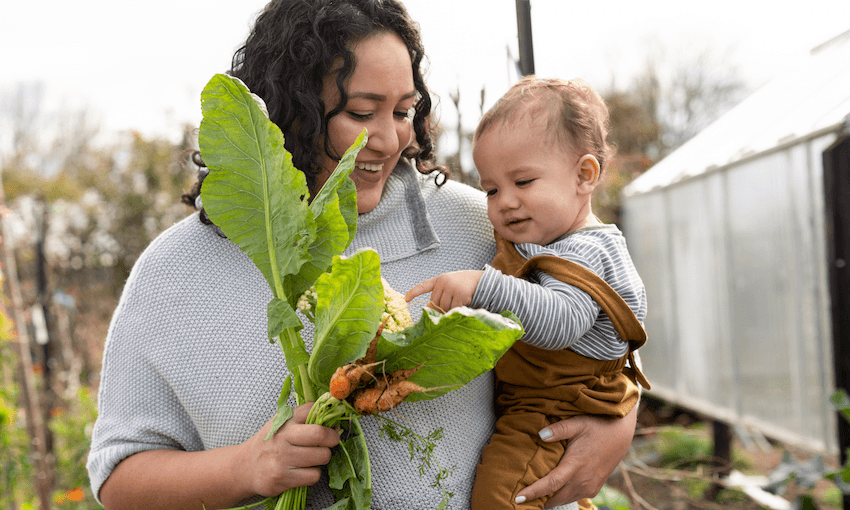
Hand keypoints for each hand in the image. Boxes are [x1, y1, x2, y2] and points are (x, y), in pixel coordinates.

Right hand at [237, 402, 340, 497]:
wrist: (245, 467)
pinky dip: (313, 474)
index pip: (313, 409)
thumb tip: (334, 420)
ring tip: (312, 458)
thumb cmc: (270, 443)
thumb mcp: (282, 422)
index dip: (328, 419)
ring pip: (322, 457)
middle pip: (321, 434)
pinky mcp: (283, 478)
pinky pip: (314, 476)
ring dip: (322, 459)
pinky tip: (303, 471)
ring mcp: (282, 458)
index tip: (331, 426)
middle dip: (332, 440)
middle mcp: (283, 436)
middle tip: (329, 443)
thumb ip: (304, 417)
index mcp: (286, 420)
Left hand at [404, 270, 483, 311]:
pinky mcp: (460, 294)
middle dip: (439, 308)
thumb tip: (429, 310)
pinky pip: (453, 308)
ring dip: (448, 310)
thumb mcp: (449, 286)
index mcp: (439, 279)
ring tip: (457, 303)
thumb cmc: (461, 285)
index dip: (414, 292)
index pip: (423, 286)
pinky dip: (456, 310)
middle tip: (447, 307)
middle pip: (435, 302)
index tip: (405, 299)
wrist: (479, 280)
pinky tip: (463, 303)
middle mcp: (444, 282)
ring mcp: (452, 288)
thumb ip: (439, 295)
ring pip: (444, 307)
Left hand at [515, 405, 636, 506]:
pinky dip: (561, 496)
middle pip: (555, 498)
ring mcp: (590, 486)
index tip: (518, 498)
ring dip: (550, 499)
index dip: (533, 492)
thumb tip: (539, 435)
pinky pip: (574, 497)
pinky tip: (553, 490)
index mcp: (576, 465)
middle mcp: (583, 480)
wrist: (621, 434)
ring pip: (565, 499)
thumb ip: (558, 430)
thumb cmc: (597, 425)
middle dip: (538, 500)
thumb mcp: (577, 423)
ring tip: (535, 495)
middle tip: (522, 498)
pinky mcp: (594, 488)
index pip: (550, 484)